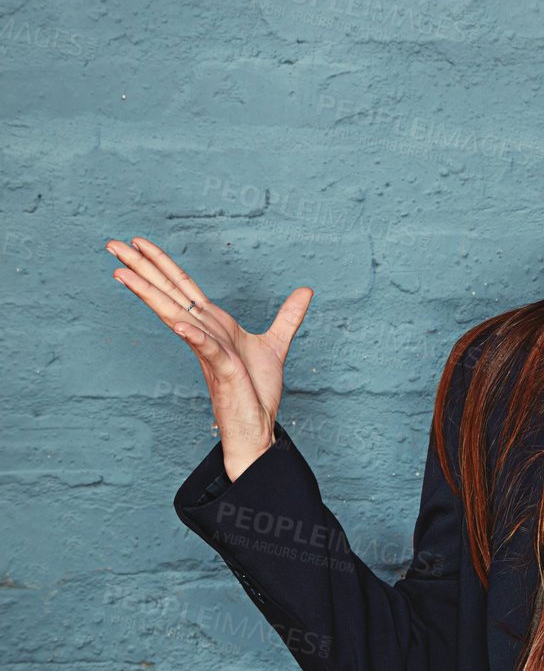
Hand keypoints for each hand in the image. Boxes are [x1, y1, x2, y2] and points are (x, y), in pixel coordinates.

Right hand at [106, 234, 312, 479]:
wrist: (256, 428)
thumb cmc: (256, 391)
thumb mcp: (276, 344)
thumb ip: (288, 317)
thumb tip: (305, 291)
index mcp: (213, 324)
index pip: (182, 286)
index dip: (161, 262)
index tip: (138, 242)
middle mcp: (204, 334)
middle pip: (168, 293)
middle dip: (141, 268)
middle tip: (112, 244)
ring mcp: (208, 351)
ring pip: (174, 315)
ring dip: (149, 293)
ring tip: (121, 273)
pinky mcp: (222, 371)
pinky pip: (206, 349)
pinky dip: (193, 335)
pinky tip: (179, 324)